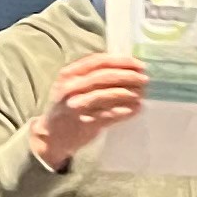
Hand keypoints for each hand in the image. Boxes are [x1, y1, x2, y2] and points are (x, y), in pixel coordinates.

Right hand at [34, 54, 149, 165]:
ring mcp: (76, 106)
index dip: (121, 61)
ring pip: (107, 95)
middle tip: (144, 79)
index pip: (98, 61)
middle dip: (128, 76)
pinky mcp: (84, 123)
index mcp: (69, 74)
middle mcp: (70, 88)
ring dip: (128, 93)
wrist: (52, 135)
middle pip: (104, 77)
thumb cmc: (68, 106)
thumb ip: (92, 75)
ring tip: (142, 94)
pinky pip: (109, 115)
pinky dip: (125, 111)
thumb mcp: (72, 86)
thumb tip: (126, 68)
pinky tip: (136, 109)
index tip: (139, 64)